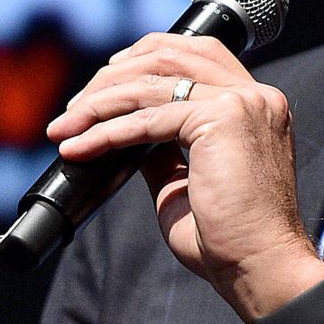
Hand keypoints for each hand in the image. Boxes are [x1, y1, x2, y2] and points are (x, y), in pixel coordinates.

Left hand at [45, 33, 323, 321]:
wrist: (260, 269)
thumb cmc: (229, 240)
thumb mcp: (186, 182)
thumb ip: (162, 148)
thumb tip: (123, 131)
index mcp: (256, 105)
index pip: (196, 54)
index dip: (143, 60)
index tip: (102, 87)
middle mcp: (255, 95)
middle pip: (170, 55)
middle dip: (112, 78)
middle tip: (72, 110)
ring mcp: (242, 102)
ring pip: (152, 83)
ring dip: (98, 104)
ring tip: (63, 128)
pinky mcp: (223, 118)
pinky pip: (148, 119)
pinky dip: (106, 132)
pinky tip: (78, 147)